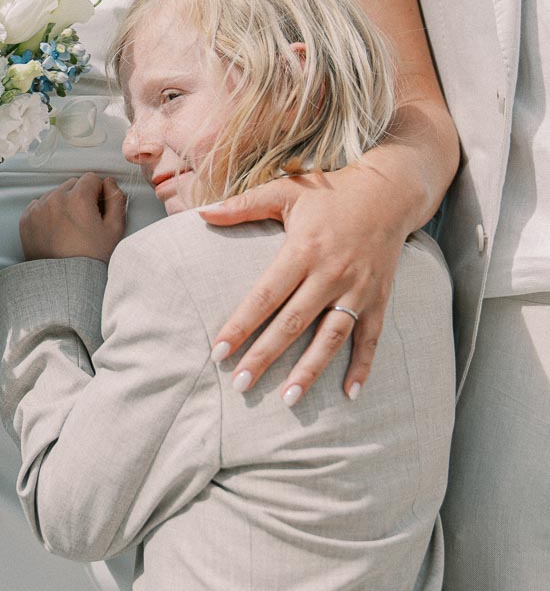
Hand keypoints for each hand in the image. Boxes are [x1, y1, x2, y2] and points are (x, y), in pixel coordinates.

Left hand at [20, 174, 125, 262]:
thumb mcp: (114, 229)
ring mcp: (37, 209)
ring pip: (55, 194)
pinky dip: (47, 213)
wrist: (64, 283)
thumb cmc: (92, 258)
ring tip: (69, 228)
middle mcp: (55, 199)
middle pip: (72, 184)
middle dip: (80, 196)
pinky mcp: (26, 220)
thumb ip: (116, 199)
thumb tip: (109, 183)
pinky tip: (55, 230)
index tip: (98, 209)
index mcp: (78, 198)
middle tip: (84, 220)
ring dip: (63, 204)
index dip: (98, 193)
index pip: (91, 178)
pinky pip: (39, 206)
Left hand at [199, 168, 408, 401]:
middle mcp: (331, 274)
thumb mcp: (285, 192)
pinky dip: (363, 366)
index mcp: (303, 250)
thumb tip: (201, 213)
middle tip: (240, 384)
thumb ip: (243, 205)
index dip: (241, 325)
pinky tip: (349, 394)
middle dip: (265, 356)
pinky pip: (371, 337)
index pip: (265, 296)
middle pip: (292, 323)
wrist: (390, 191)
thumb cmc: (330, 192)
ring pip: (331, 337)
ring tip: (288, 399)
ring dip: (310, 370)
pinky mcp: (379, 298)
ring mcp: (358, 289)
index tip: (219, 351)